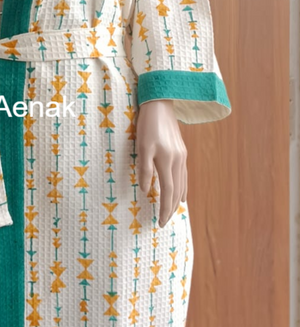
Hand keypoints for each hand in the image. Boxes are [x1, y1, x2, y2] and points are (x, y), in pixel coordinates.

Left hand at [136, 99, 187, 227]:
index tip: (160, 222)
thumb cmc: (147, 125)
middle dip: (170, 209)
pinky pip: (184, 175)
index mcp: (167, 161)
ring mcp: (182, 156)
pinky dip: (182, 187)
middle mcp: (178, 161)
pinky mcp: (182, 151)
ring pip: (182, 184)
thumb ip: (145, 169)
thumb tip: (147, 191)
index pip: (167, 192)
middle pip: (176, 191)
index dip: (164, 209)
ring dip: (177, 200)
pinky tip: (181, 193)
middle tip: (164, 222)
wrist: (160, 104)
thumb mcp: (141, 147)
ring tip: (172, 212)